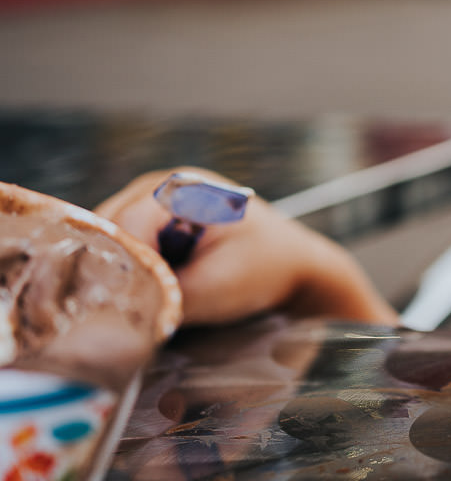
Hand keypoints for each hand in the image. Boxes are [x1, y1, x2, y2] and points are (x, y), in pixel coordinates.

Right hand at [96, 167, 397, 326]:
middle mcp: (161, 185)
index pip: (126, 226)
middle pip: (109, 229)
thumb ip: (162, 297)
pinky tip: (150, 290)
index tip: (131, 303)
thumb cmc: (264, 270)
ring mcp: (155, 200)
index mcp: (183, 186)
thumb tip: (115, 311)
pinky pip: (124, 247)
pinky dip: (130, 270)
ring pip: (111, 240)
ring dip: (122, 271)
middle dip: (116, 269)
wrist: (295, 267)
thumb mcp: (215, 290)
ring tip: (145, 298)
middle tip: (132, 305)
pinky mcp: (154, 222)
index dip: (124, 267)